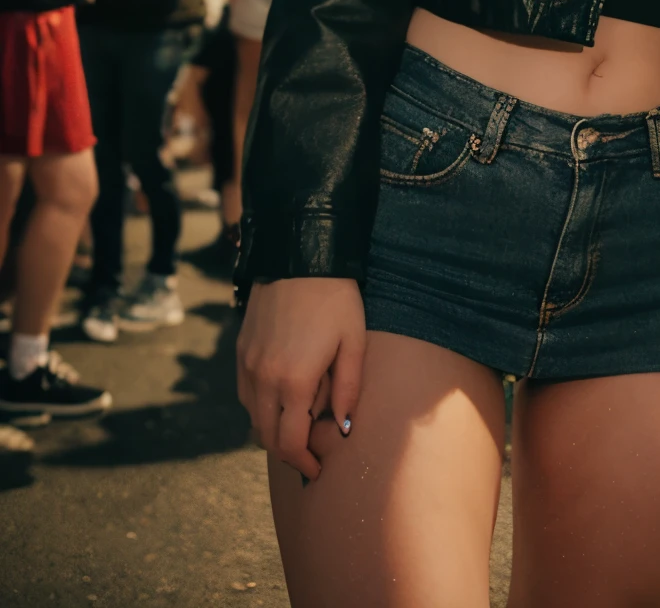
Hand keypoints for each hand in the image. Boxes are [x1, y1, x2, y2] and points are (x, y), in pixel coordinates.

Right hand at [236, 278, 365, 481]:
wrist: (299, 256)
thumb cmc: (335, 298)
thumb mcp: (353, 342)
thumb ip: (348, 388)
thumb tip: (344, 427)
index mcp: (293, 381)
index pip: (289, 442)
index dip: (302, 462)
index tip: (317, 468)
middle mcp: (262, 378)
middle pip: (266, 436)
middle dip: (287, 451)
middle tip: (309, 452)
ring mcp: (247, 364)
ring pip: (252, 416)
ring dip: (272, 429)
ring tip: (298, 423)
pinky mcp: (240, 350)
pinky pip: (245, 393)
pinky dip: (260, 406)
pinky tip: (281, 396)